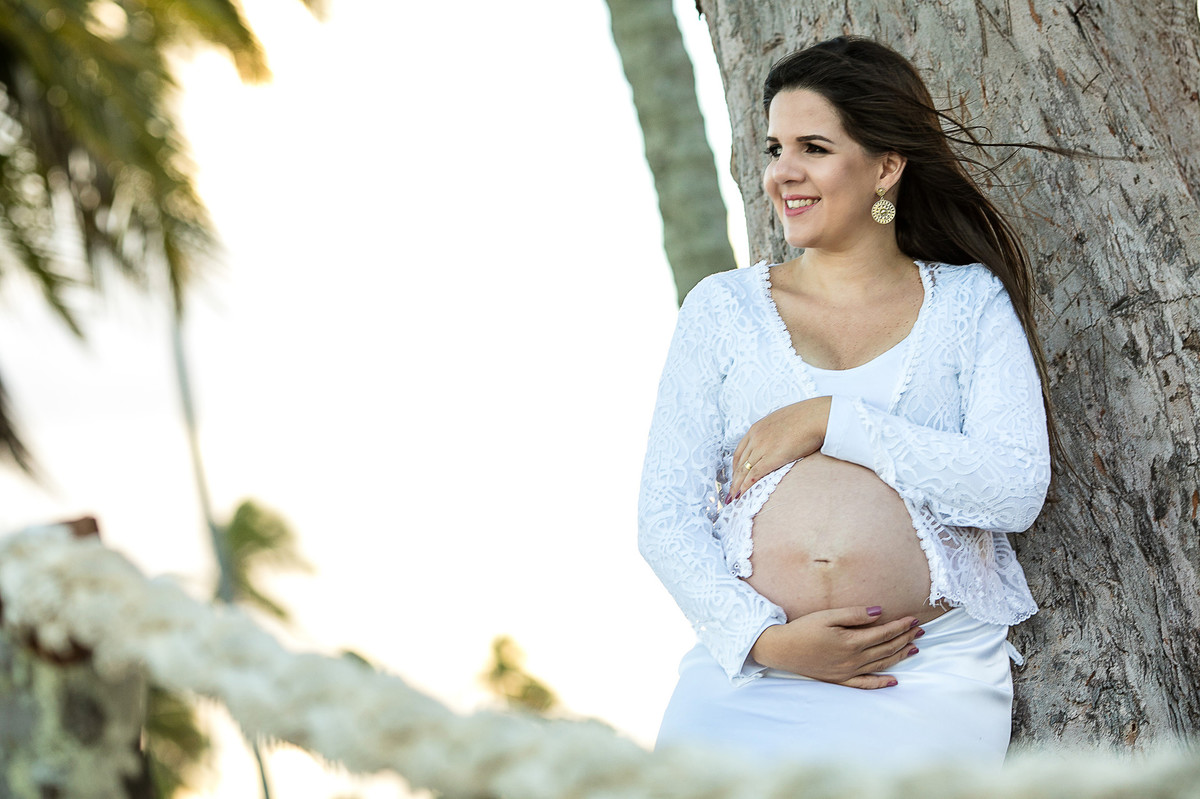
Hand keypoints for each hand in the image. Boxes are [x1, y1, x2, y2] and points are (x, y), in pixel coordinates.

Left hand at [729, 396, 830, 498]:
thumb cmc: (806, 418)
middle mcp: (756, 437)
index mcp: (756, 428)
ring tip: (734, 498)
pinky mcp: (773, 457)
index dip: (735, 467)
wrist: (817, 416)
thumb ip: (774, 433)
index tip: (734, 476)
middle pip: (739, 463)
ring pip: (744, 470)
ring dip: (737, 485)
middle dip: (734, 479)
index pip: (739, 451)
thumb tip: (778, 442)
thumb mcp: (781, 422)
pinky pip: (754, 474)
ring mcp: (763, 447)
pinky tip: (743, 494)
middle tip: (730, 493)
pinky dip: (746, 485)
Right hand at [749, 606, 923, 688]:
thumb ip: (854, 614)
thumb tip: (879, 612)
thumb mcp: (827, 616)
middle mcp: (854, 659)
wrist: (781, 650)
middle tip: (919, 631)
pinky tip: (893, 681)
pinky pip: (866, 684)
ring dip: (899, 656)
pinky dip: (881, 683)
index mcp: (852, 641)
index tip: (913, 619)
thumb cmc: (803, 629)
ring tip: (914, 648)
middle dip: (905, 638)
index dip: (900, 626)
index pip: (884, 633)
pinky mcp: (840, 679)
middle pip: (886, 648)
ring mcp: (848, 671)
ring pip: (881, 664)